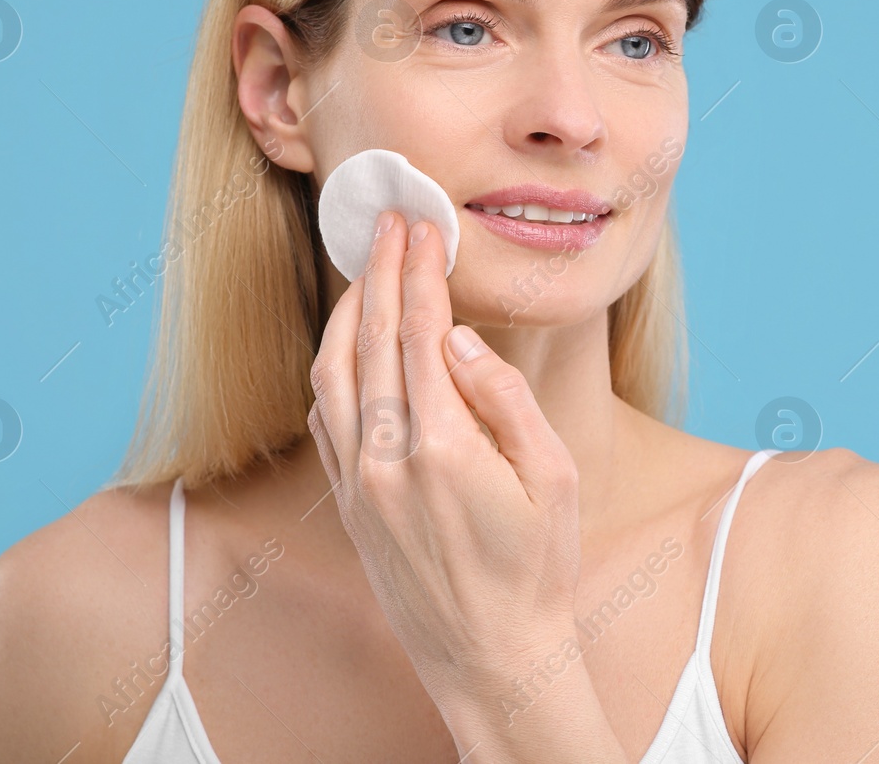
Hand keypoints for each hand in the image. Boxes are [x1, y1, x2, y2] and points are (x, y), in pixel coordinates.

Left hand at [307, 209, 582, 707]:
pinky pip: (324, 415)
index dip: (420, 272)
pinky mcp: (346, 501)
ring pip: (332, 372)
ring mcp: (357, 481)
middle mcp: (386, 458)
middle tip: (391, 223)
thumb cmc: (537, 568)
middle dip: (378, 271)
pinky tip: (348, 342)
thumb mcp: (554, 478)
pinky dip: (331, 364)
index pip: (419, 331)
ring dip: (345, 311)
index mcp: (443, 446)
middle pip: (368, 338)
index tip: (424, 228)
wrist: (491, 656)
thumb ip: (504, 399)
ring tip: (365, 268)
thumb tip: (457, 337)